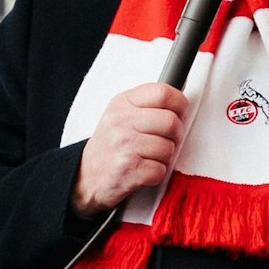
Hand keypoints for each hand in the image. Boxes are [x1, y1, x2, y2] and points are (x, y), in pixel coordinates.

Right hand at [70, 83, 189, 216]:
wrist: (86, 176)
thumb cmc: (110, 145)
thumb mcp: (122, 114)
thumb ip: (148, 105)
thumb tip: (182, 101)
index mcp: (123, 103)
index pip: (162, 92)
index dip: (179, 103)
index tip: (180, 112)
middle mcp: (121, 121)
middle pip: (171, 121)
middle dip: (175, 135)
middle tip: (166, 140)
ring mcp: (124, 145)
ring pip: (169, 148)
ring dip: (164, 157)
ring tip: (149, 157)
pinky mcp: (129, 169)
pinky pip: (160, 170)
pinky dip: (156, 174)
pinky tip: (143, 170)